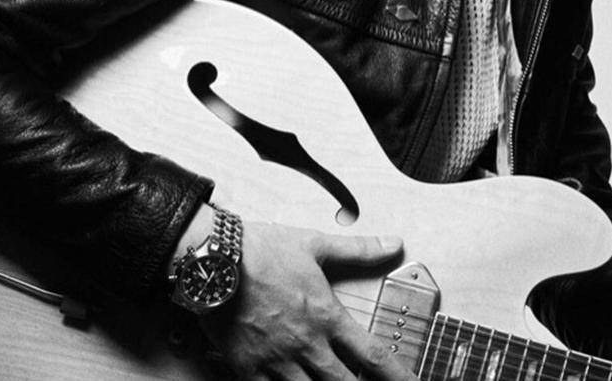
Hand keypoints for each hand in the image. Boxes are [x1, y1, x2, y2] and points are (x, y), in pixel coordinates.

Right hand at [199, 220, 416, 380]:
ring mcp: (276, 361)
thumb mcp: (316, 245)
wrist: (214, 261)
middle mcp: (306, 344)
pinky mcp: (247, 369)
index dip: (397, 375)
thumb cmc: (263, 251)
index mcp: (326, 316)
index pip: (372, 354)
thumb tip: (393, 243)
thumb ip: (358, 250)